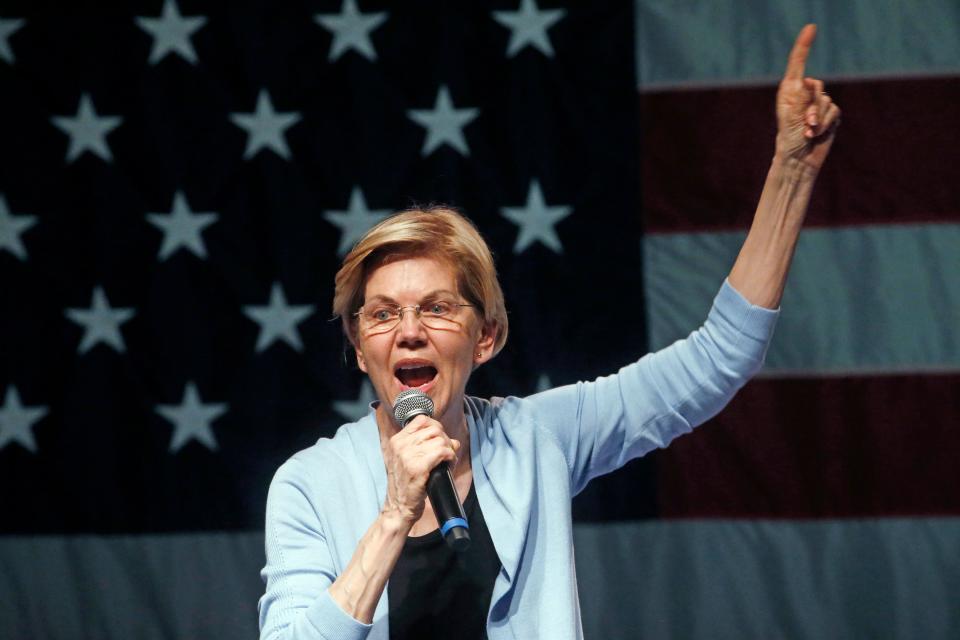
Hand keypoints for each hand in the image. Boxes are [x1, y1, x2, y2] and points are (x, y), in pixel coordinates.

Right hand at [382, 415, 458, 524]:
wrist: (399, 506)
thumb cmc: (406, 484)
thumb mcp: (409, 460)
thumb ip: (427, 446)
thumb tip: (454, 441)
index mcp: (397, 441)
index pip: (422, 420)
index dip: (436, 427)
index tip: (440, 439)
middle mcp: (400, 445)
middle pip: (434, 429)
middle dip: (446, 439)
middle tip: (447, 453)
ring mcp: (408, 456)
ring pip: (440, 440)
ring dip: (449, 450)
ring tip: (448, 461)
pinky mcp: (418, 467)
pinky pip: (442, 452)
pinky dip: (450, 457)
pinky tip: (449, 465)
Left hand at [775, 24, 840, 170]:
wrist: (799, 160)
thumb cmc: (789, 139)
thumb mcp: (792, 117)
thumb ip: (802, 98)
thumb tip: (809, 81)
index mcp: (789, 91)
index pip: (798, 63)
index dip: (804, 45)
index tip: (811, 27)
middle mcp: (803, 94)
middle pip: (817, 86)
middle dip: (813, 106)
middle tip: (805, 124)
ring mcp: (817, 104)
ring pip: (827, 101)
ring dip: (819, 119)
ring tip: (808, 132)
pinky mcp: (830, 115)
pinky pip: (835, 111)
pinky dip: (827, 124)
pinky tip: (816, 135)